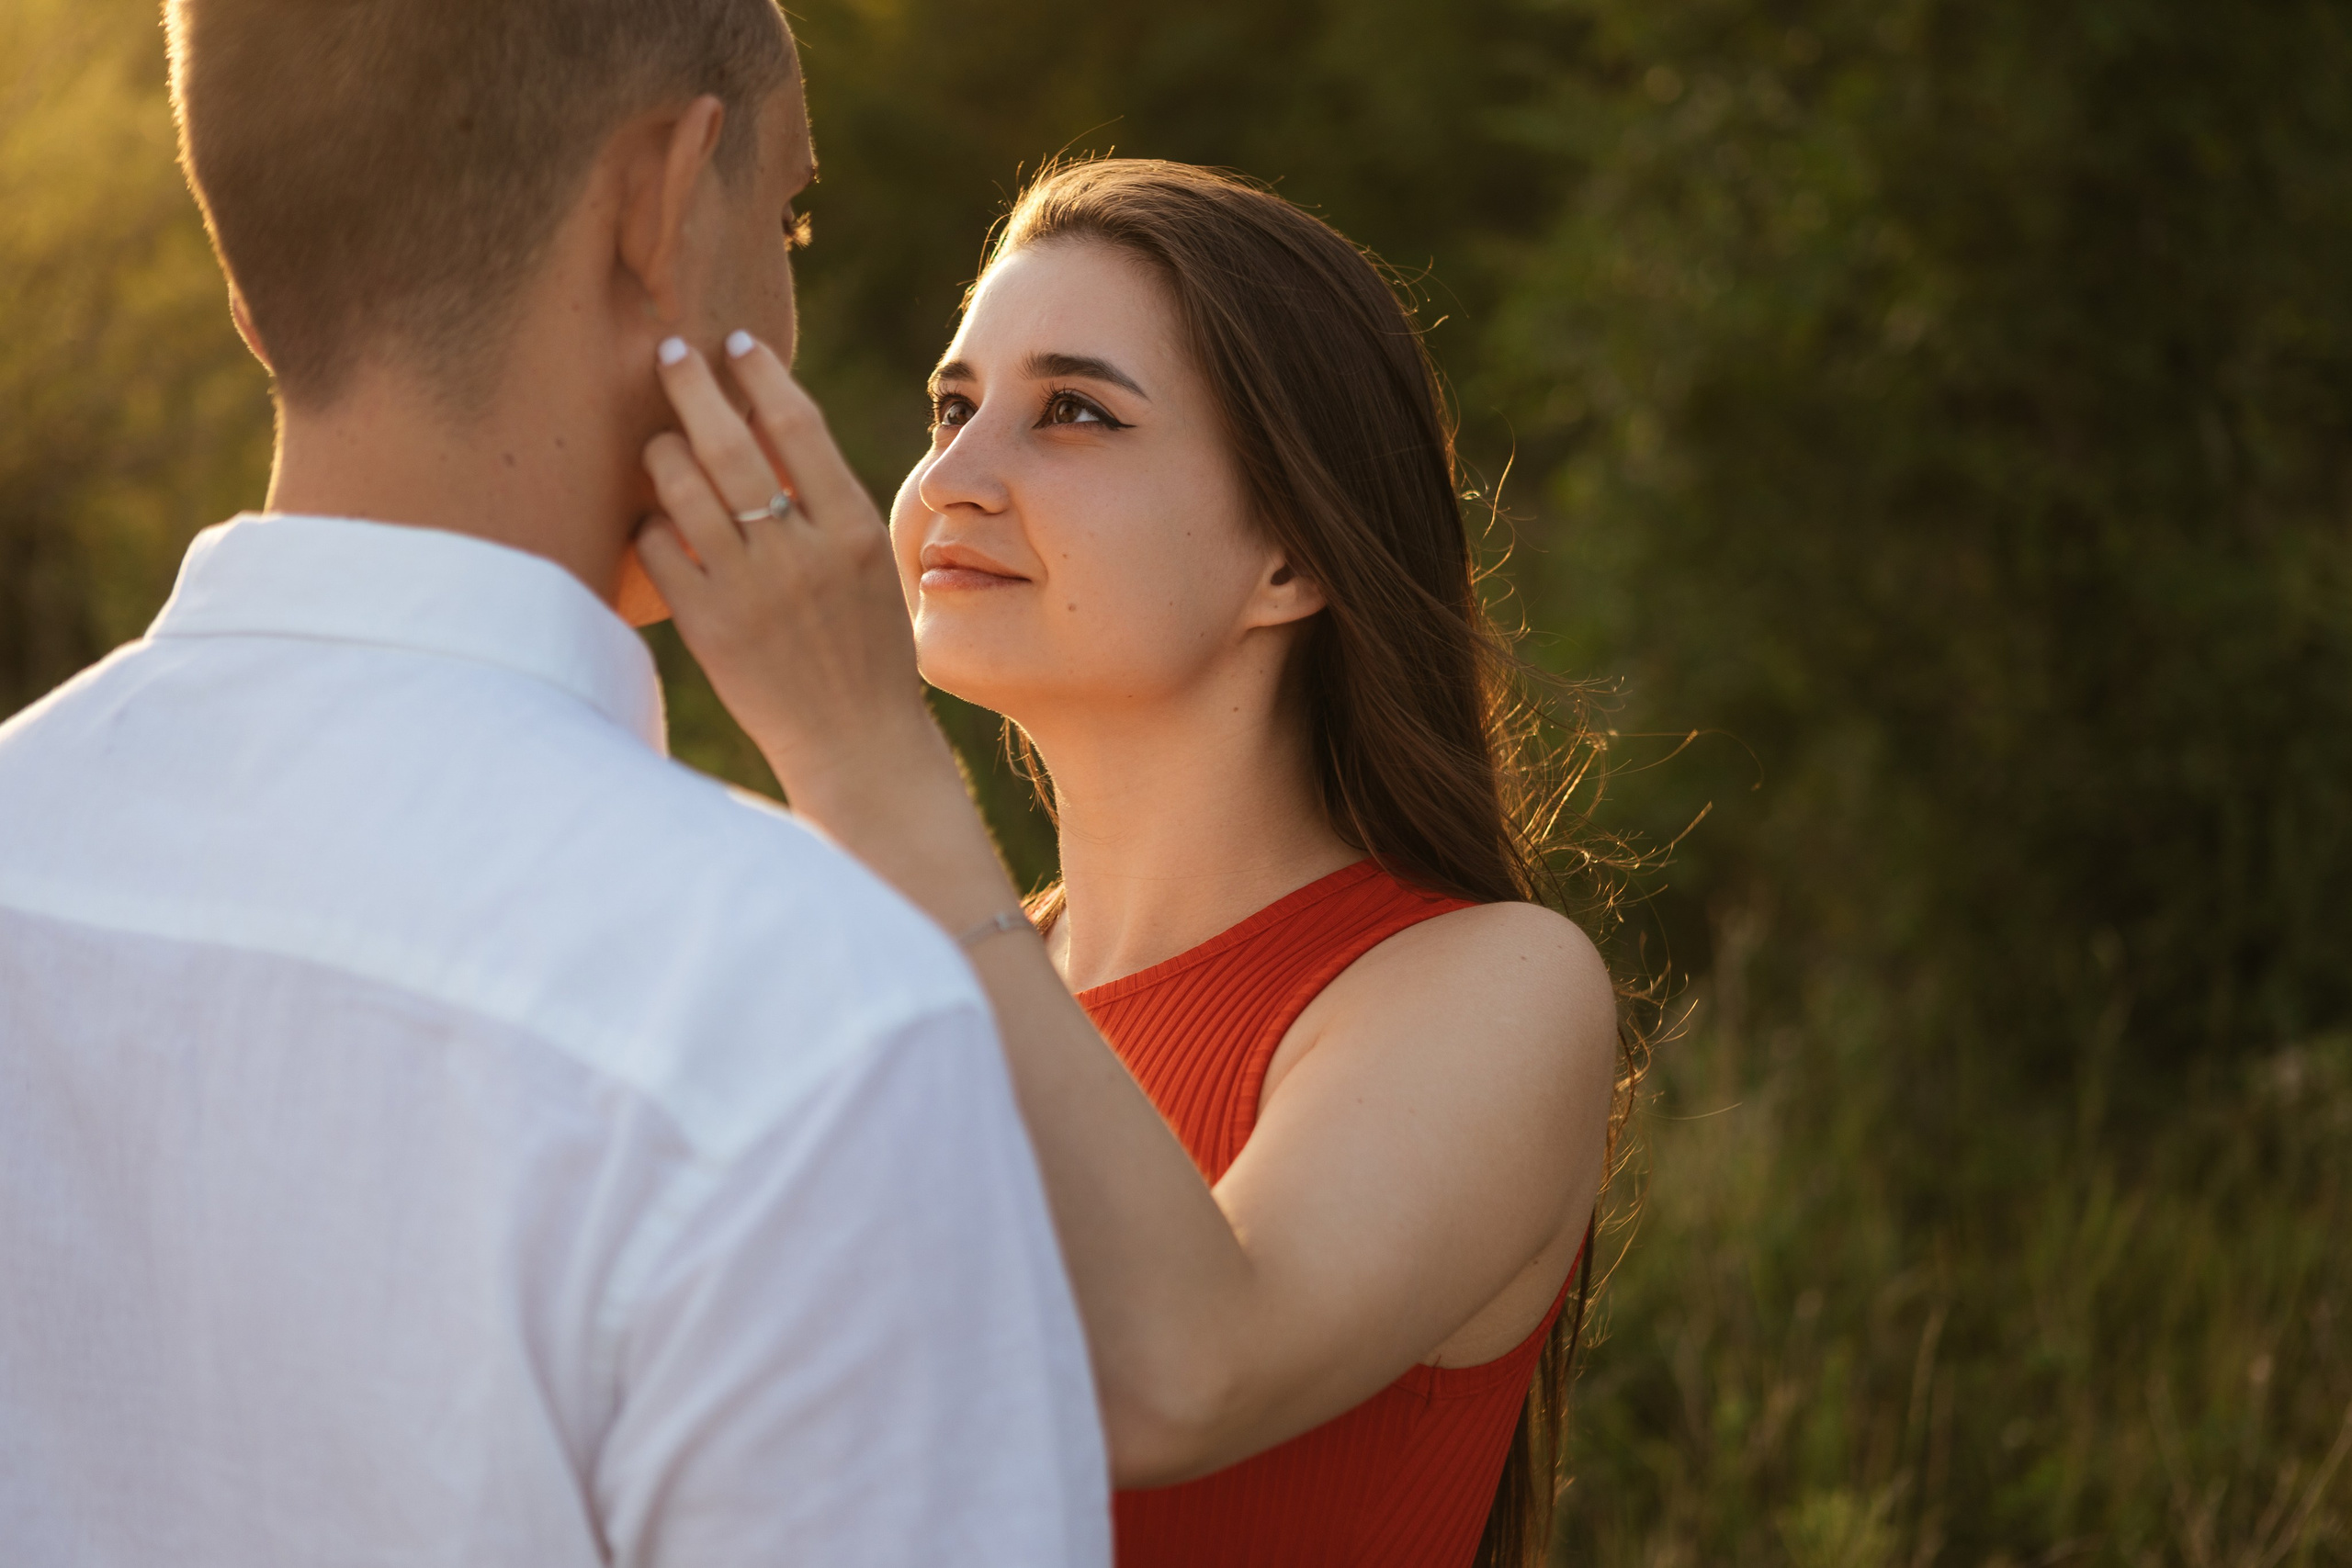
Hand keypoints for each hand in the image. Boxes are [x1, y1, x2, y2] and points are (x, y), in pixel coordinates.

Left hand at [636, 332, 931, 795]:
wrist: (857, 743)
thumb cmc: (865, 651)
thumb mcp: (867, 568)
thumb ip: (827, 505)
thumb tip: (771, 428)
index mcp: (852, 529)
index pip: (797, 423)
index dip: (760, 372)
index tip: (734, 342)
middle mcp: (803, 551)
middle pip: (730, 442)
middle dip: (691, 384)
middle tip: (668, 351)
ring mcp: (752, 590)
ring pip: (682, 489)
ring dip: (661, 451)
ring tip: (658, 439)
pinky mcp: (710, 629)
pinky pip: (658, 550)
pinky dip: (650, 526)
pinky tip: (655, 522)